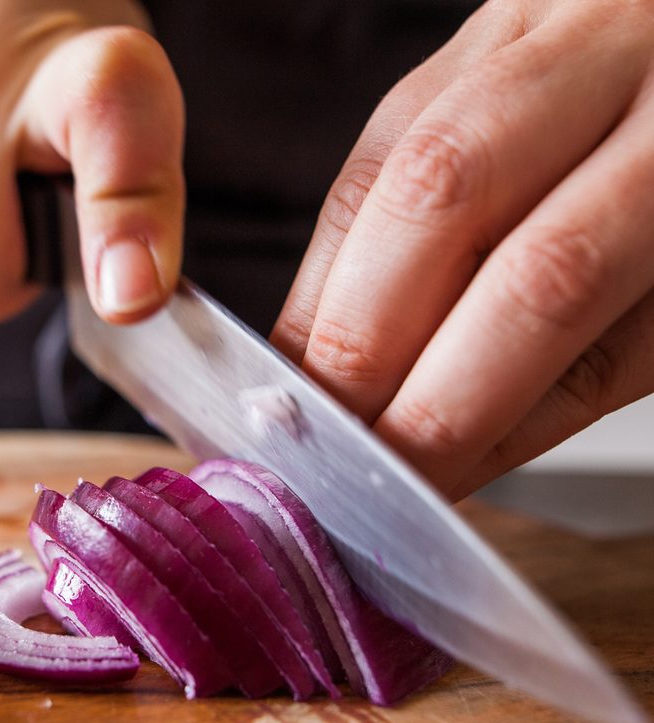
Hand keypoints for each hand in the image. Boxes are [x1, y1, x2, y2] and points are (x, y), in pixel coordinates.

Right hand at [271, 0, 653, 499]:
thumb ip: (556, 385)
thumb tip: (428, 461)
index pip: (548, 280)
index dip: (447, 400)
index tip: (400, 481)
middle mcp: (608, 45)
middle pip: (438, 199)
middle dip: (359, 350)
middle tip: (330, 445)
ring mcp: (523, 28)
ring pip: (380, 173)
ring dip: (323, 312)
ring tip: (309, 398)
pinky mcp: (461, 45)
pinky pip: (365, 156)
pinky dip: (330, 262)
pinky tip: (321, 327)